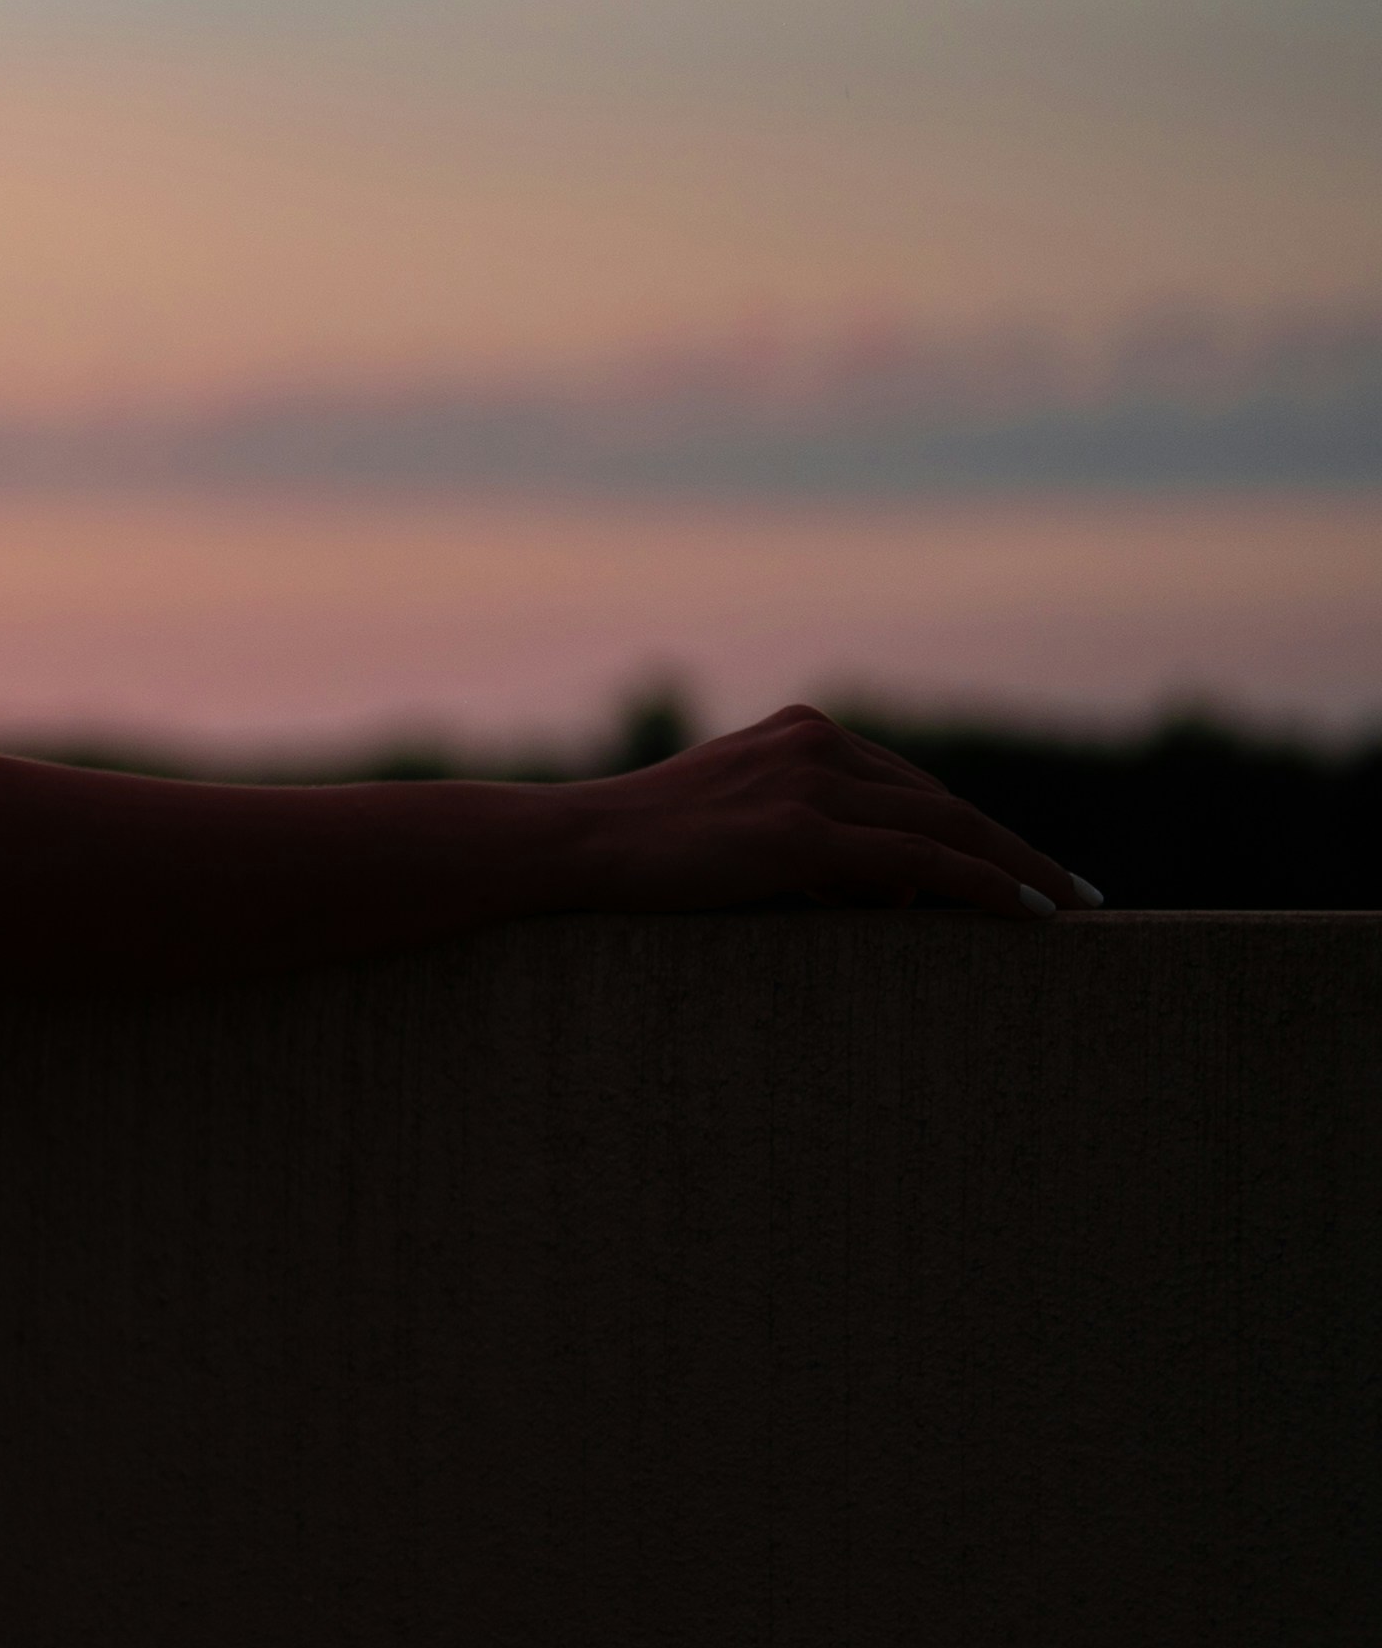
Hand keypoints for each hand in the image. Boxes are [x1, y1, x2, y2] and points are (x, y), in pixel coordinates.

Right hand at [552, 705, 1098, 921]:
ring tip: (1066, 910)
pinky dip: (984, 883)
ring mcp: (809, 783)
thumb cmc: (643, 853)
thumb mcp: (738, 823)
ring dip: (1018, 868)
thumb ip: (812, 837)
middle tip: (1075, 894)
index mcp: (803, 734)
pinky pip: (920, 859)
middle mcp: (816, 744)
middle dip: (1018, 849)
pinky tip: (1027, 913)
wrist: (571, 845)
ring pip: (946, 825)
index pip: (914, 786)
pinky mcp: (800, 831)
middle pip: (945, 801)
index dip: (975, 830)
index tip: (1022, 866)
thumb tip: (890, 887)